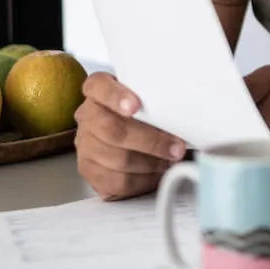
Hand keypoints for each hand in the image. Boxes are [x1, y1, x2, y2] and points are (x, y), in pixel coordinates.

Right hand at [75, 72, 186, 200]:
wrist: (124, 130)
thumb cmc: (142, 110)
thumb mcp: (147, 95)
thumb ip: (157, 99)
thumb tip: (186, 114)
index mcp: (98, 89)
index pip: (99, 86)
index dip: (116, 96)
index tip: (136, 106)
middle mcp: (87, 115)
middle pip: (113, 129)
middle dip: (150, 142)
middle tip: (176, 148)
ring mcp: (84, 144)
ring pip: (117, 159)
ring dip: (150, 164)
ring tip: (169, 161)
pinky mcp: (88, 169)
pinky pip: (115, 182)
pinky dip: (141, 181)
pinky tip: (155, 174)